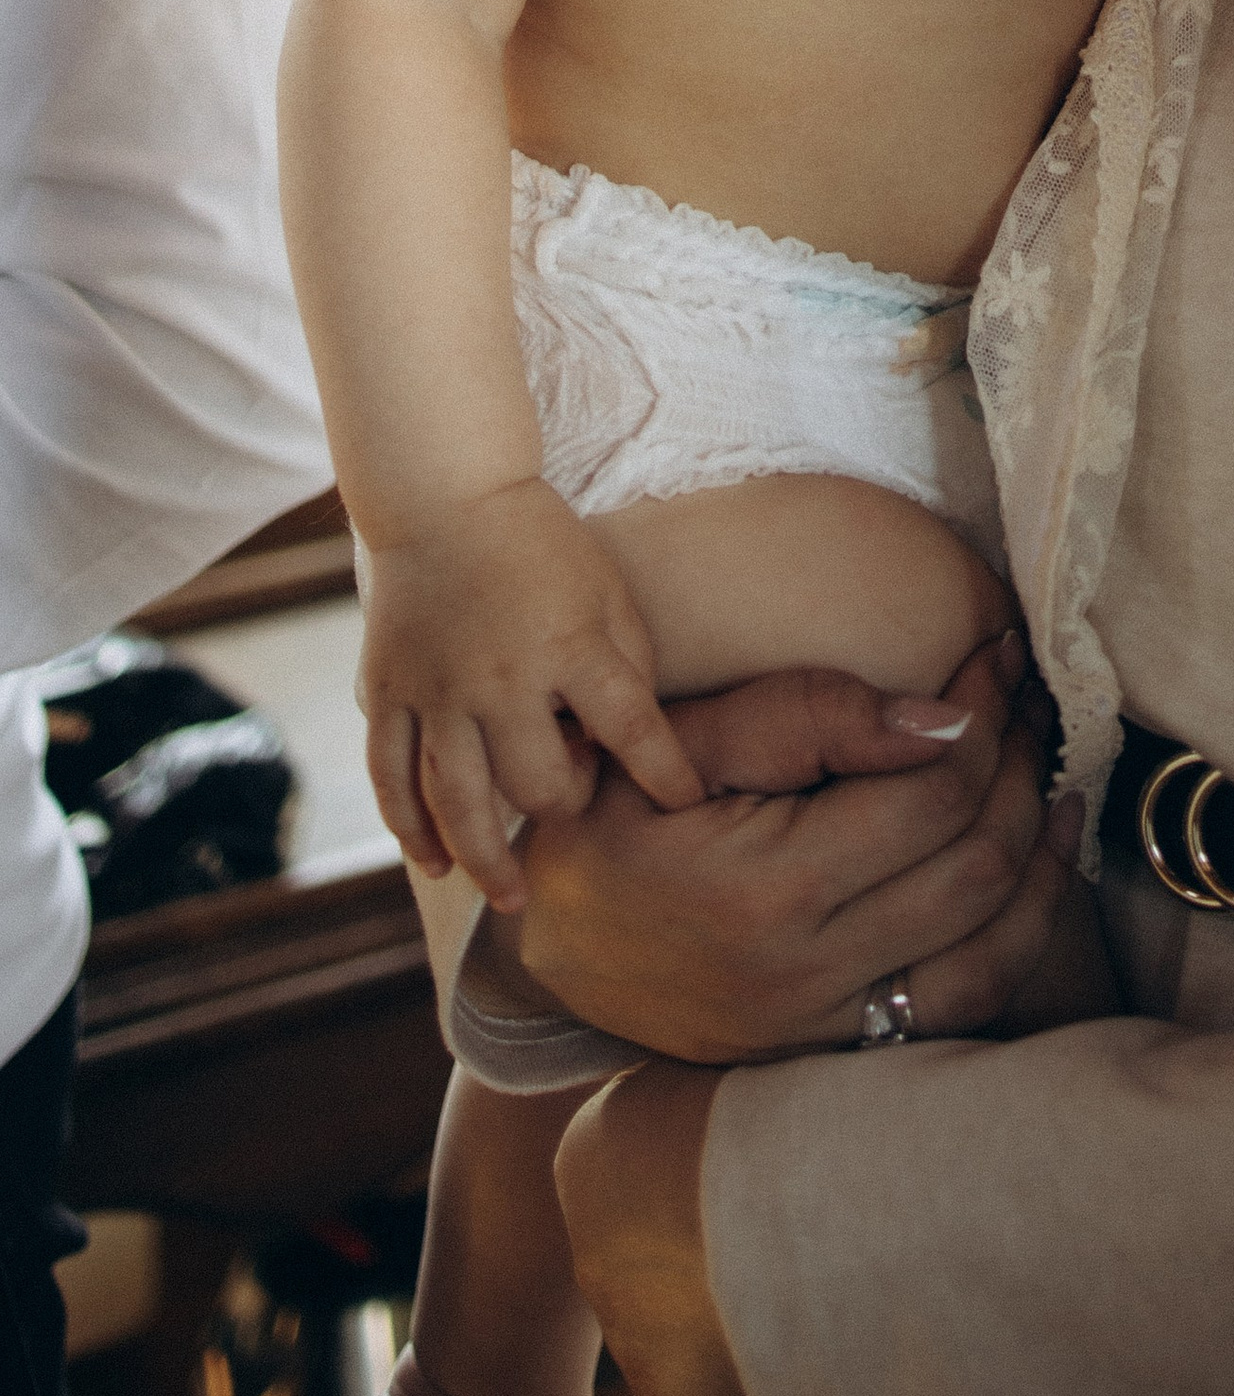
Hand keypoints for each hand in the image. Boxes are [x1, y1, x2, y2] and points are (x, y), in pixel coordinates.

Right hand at [359, 477, 702, 908]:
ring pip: (458, 800)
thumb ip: (625, 667)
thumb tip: (627, 745)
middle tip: (574, 800)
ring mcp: (438, 690)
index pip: (632, 728)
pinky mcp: (389, 692)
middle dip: (565, 803)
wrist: (445, 498)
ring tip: (511, 897)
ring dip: (485, 859)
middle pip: (537, 781)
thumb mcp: (608, 592)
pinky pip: (392, 777)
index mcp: (571, 645)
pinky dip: (409, 827)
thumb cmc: (542, 546)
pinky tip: (434, 859)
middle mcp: (502, 678)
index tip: (683, 805)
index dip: (663, 774)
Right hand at [511, 630, 1088, 1063]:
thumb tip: (946, 717)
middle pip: (977, 865)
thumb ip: (812, 716)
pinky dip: (1014, 938)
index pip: (934, 793)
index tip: (999, 650)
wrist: (546, 944)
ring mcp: (822, 1030)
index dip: (986, 709)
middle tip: (1030, 700)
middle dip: (1023, 768)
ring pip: (991, 950)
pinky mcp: (831, 1054)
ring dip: (1041, 858)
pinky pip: (960, 1007)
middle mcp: (805, 977)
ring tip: (1053, 778)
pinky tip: (1030, 873)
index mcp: (767, 890)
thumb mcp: (686, 740)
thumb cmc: (614, 817)